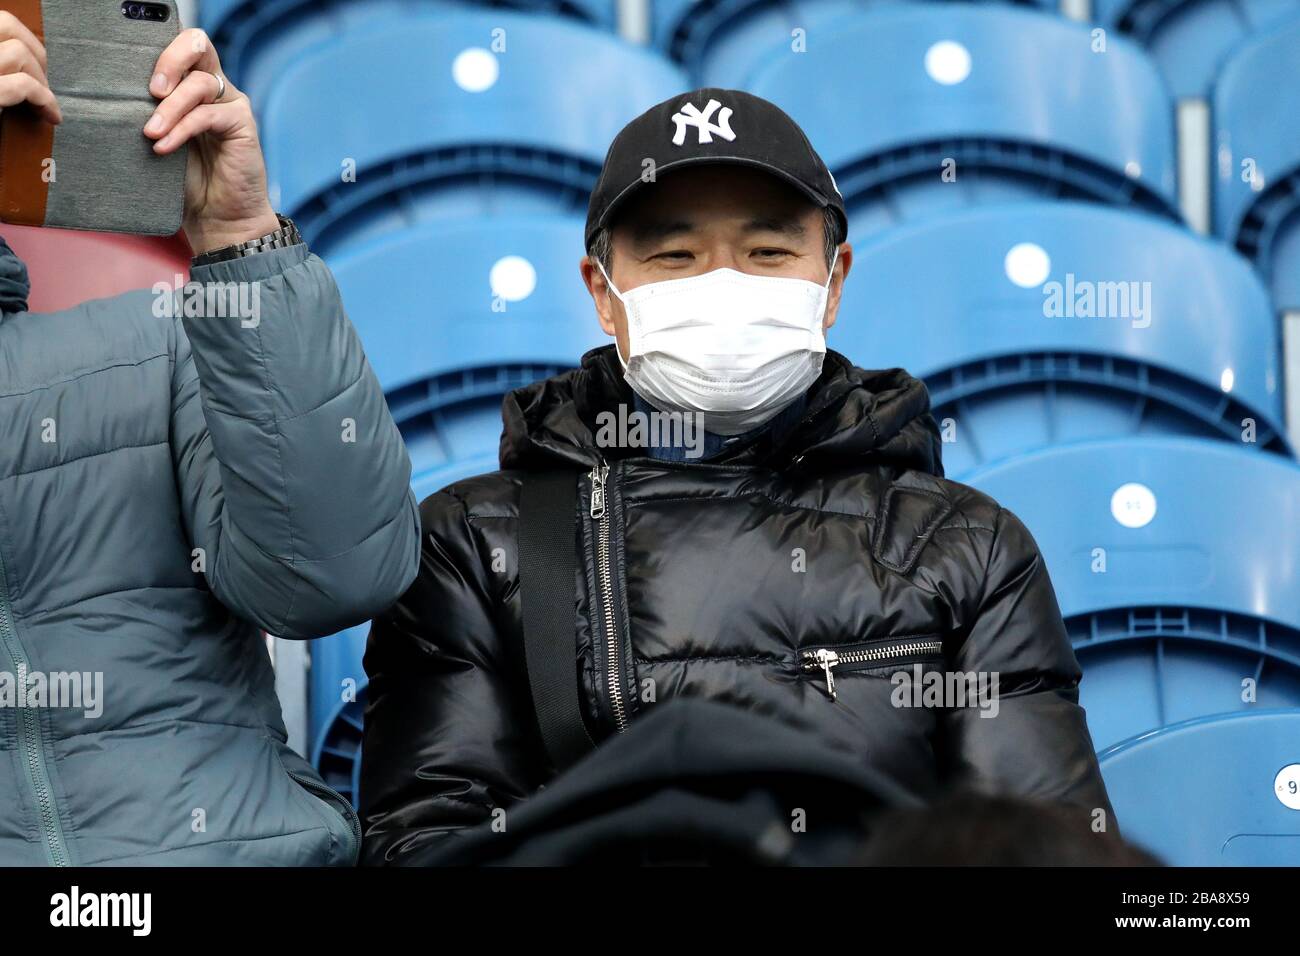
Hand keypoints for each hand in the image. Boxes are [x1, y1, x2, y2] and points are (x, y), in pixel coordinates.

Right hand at [0, 10, 60, 123]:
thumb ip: (1, 71)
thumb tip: (26, 62)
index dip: (20, 38)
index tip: (34, 63)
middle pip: (6, 24)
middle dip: (35, 50)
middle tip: (44, 80)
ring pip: (19, 53)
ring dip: (42, 79)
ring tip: (44, 104)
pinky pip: (23, 86)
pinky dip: (46, 100)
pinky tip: (50, 116)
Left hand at [144, 28, 278, 253]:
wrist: (217, 218)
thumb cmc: (186, 182)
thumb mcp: (156, 139)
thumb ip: (145, 113)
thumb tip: (110, 96)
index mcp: (192, 86)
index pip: (181, 47)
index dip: (161, 51)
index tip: (134, 76)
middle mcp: (215, 90)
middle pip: (198, 45)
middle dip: (170, 60)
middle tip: (151, 90)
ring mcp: (231, 106)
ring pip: (200, 83)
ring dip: (170, 107)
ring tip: (150, 133)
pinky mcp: (242, 125)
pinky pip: (208, 115)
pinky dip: (182, 129)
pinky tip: (164, 146)